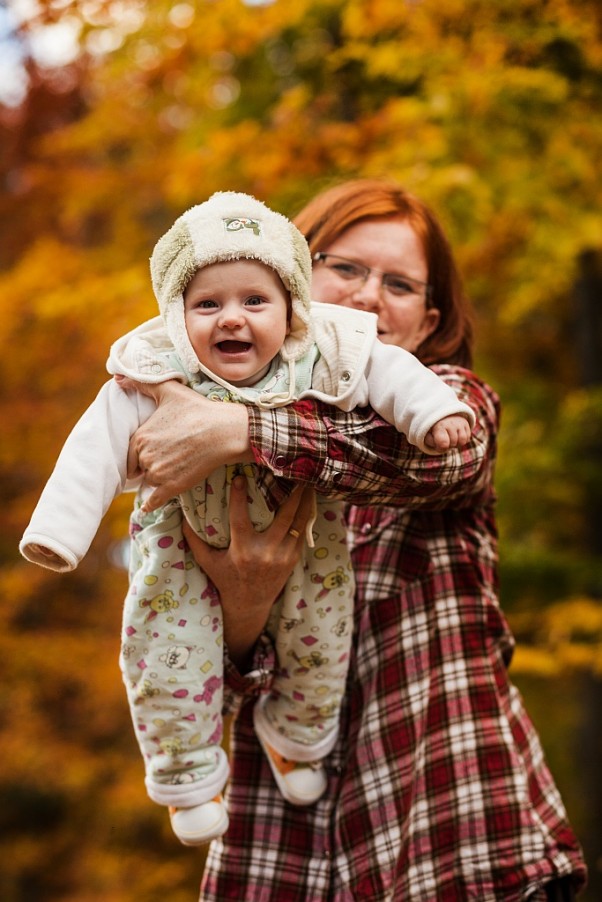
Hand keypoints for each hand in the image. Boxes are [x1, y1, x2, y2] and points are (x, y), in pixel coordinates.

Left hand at [125, 379, 251, 510]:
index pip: (131, 451)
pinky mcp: (173, 487)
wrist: (224, 431)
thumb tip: (117, 377)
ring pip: (150, 481)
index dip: (141, 451)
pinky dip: (149, 505)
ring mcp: (159, 474)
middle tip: (169, 455)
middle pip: (140, 467)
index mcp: (140, 437)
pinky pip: (153, 501)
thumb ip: (141, 384)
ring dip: (157, 478)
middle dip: (150, 463)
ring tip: (175, 466)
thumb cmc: (198, 409)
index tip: (154, 448)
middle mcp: (146, 458)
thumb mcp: (169, 390)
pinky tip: (146, 509)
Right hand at [182, 475, 314, 669]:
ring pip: (298, 521)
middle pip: (284, 514)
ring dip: (305, 499)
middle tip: (293, 470)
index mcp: (242, 550)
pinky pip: (303, 532)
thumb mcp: (207, 561)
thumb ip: (194, 539)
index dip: (239, 495)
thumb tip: (181, 513)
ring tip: (308, 479)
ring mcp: (283, 555)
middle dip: (291, 491)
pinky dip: (306, 515)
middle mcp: (265, 552)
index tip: (240, 476)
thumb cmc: (225, 579)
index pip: (240, 516)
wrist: (249, 605)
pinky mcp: (293, 558)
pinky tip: (309, 499)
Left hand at [425, 414, 471, 450]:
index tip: (438, 445)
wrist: (441, 415)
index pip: (444, 443)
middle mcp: (451, 423)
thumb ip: (430, 441)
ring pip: (462, 441)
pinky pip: (467, 439)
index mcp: (440, 425)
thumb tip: (440, 444)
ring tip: (450, 439)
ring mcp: (460, 423)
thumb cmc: (433, 428)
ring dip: (456, 444)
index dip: (441, 448)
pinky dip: (461, 441)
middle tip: (443, 439)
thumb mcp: (427, 434)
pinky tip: (455, 436)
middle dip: (448, 445)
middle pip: (453, 443)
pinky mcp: (466, 424)